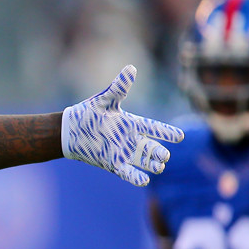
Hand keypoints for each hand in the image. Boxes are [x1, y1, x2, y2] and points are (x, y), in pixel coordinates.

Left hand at [61, 65, 183, 185]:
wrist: (69, 130)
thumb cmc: (87, 113)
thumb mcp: (104, 100)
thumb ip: (119, 87)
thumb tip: (131, 68)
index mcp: (131, 123)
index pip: (153, 128)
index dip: (166, 133)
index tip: (180, 137)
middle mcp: (130, 139)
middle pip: (152, 147)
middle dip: (160, 152)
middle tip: (164, 155)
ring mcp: (122, 152)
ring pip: (144, 160)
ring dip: (152, 164)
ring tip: (159, 166)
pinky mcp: (112, 163)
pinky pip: (128, 172)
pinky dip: (136, 177)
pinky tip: (144, 180)